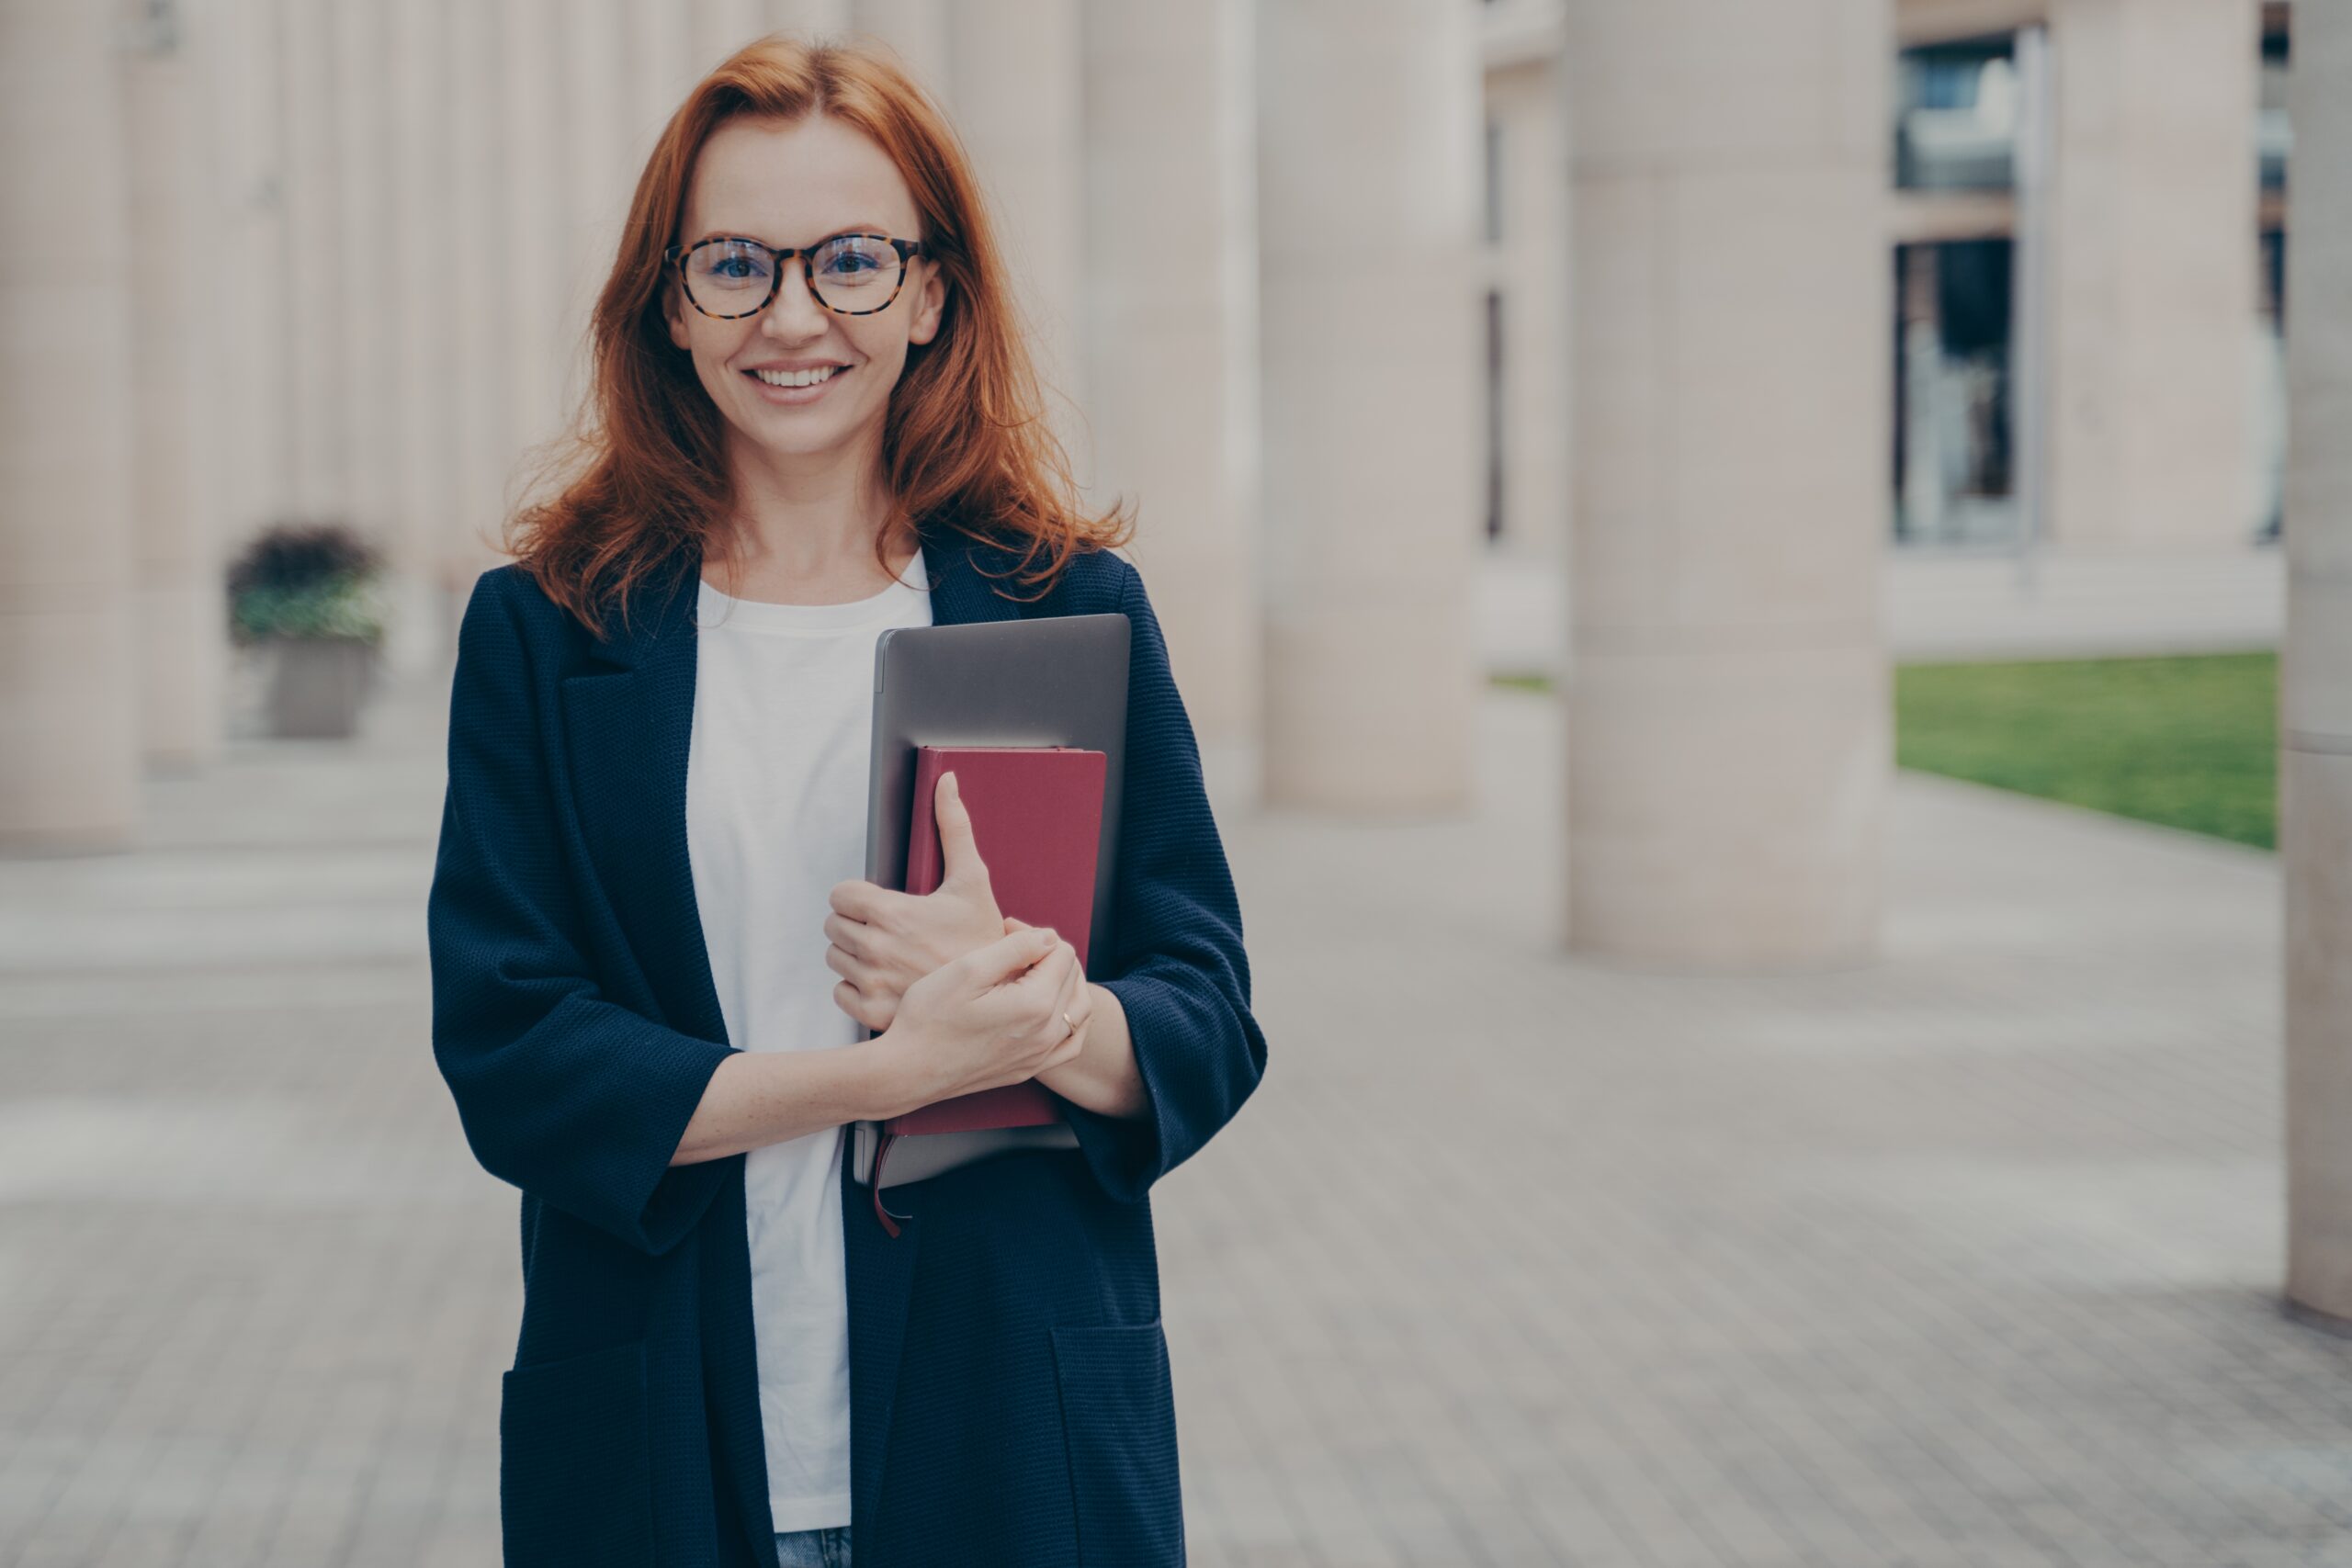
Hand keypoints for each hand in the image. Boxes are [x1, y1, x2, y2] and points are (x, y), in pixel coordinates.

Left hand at [825, 770, 1003, 1032]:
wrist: (998, 999)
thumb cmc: (984, 937)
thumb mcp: (973, 881)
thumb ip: (953, 827)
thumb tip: (946, 780)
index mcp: (892, 912)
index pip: (839, 895)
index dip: (859, 897)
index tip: (881, 904)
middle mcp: (876, 947)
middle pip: (833, 925)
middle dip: (856, 924)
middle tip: (889, 930)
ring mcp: (872, 982)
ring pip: (835, 958)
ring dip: (855, 955)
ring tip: (890, 955)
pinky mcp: (872, 1012)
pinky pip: (839, 992)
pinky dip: (856, 988)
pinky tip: (886, 982)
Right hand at [870, 923, 1093, 1110]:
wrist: (907, 1070)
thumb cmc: (928, 1018)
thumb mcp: (968, 969)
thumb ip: (1016, 948)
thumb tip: (1049, 937)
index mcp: (1035, 1004)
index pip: (1061, 952)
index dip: (1034, 932)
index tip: (1004, 930)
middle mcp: (1046, 1034)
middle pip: (1072, 976)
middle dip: (1046, 953)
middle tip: (1011, 946)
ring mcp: (1040, 1056)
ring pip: (1079, 1009)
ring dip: (1063, 982)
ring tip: (1032, 971)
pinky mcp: (1029, 1070)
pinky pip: (1071, 1042)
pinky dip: (1070, 1019)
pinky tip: (1051, 1008)